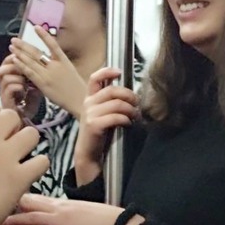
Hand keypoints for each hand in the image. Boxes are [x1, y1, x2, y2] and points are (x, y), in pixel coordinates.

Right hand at [0, 55, 41, 119]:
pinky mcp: (6, 101)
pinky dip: (18, 86)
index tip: (24, 56)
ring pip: (5, 78)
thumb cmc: (30, 101)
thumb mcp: (33, 84)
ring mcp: (3, 93)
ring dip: (18, 78)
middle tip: (24, 68)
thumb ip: (33, 73)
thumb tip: (40, 60)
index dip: (13, 58)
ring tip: (26, 82)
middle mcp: (3, 85)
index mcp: (9, 78)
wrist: (27, 119)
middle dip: (14, 67)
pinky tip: (25, 89)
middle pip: (1, 69)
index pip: (6, 63)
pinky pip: (9, 89)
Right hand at [0, 98, 48, 224]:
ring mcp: (4, 157)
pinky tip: (27, 174)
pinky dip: (37, 167)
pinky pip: (42, 161)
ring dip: (27, 145)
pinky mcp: (19, 178)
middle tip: (6, 145)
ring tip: (19, 158)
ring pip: (31, 134)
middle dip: (11, 129)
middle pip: (11, 116)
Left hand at [0, 195, 144, 224]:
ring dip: (12, 221)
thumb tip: (56, 215)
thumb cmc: (106, 220)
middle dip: (8, 204)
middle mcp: (59, 209)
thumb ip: (66, 212)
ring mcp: (61, 222)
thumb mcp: (83, 210)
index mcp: (63, 203)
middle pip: (28, 203)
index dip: (17, 196)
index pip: (36, 197)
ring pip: (31, 219)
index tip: (1, 195)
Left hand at [8, 28, 85, 116]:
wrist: (80, 101)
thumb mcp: (70, 71)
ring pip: (31, 61)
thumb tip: (47, 57)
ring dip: (20, 53)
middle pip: (37, 52)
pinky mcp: (43, 84)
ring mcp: (49, 75)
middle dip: (24, 45)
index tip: (36, 27)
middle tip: (14, 39)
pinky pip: (30, 73)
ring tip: (12, 47)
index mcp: (64, 61)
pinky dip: (21, 65)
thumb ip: (58, 63)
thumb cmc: (76, 88)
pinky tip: (15, 60)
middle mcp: (56, 66)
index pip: (53, 44)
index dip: (44, 35)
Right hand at [74, 67, 138, 183]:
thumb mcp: (102, 113)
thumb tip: (130, 93)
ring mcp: (90, 114)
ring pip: (116, 104)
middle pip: (111, 90)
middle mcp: (88, 103)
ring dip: (130, 109)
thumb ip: (110, 102)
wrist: (89, 153)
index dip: (107, 72)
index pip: (94, 78)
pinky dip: (125, 119)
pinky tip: (128, 124)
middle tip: (137, 103)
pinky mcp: (94, 125)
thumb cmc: (99, 132)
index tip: (119, 72)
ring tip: (135, 116)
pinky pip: (115, 117)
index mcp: (90, 98)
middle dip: (128, 95)